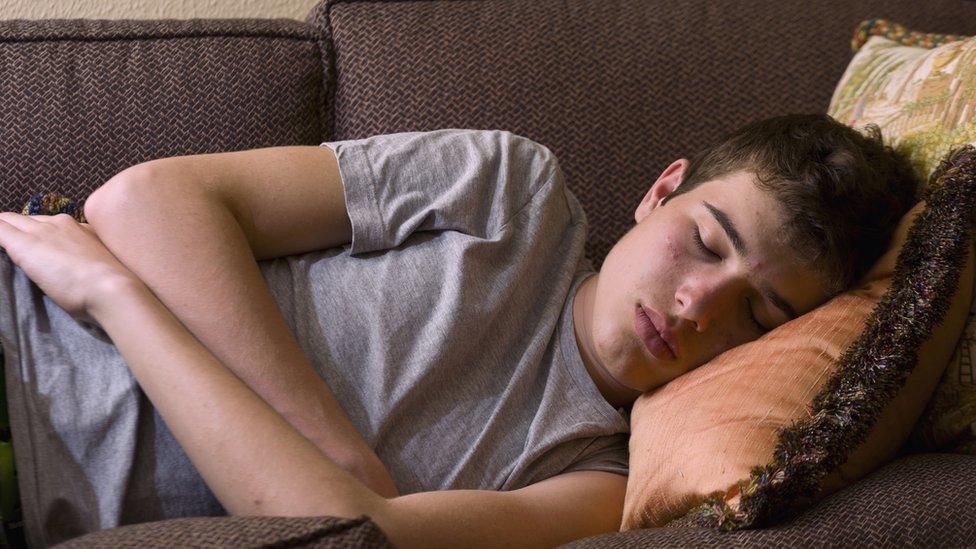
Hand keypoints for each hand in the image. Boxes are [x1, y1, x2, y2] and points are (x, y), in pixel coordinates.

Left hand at [0, 212, 142, 324]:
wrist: (111, 289)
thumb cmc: (112, 287)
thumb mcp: (101, 267)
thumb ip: (88, 260)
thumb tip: (81, 269)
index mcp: (81, 229)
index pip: (48, 225)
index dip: (37, 236)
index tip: (33, 250)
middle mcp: (61, 223)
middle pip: (26, 220)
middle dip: (13, 229)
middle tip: (8, 244)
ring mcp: (41, 232)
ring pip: (9, 221)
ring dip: (2, 229)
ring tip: (1, 243)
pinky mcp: (23, 244)